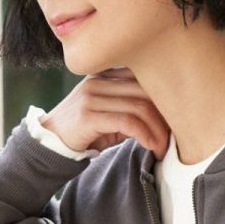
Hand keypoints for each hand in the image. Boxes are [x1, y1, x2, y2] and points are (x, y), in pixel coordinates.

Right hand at [39, 66, 170, 159]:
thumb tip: (165, 118)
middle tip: (172, 139)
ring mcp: (92, 96)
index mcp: (106, 75)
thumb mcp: (110, 115)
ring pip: (139, 107)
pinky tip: (151, 147)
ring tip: (162, 148)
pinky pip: (127, 121)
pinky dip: (145, 135)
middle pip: (145, 93)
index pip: (145, 80)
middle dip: (164, 118)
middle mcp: (99, 81)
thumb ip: (132, 109)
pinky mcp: (88, 115)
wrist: (51, 142)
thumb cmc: (85, 131)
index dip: (164, 102)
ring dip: (157, 131)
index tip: (173, 124)